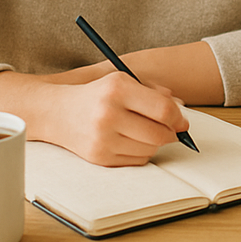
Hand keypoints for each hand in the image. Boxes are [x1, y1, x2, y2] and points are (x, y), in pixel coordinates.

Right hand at [43, 72, 189, 166]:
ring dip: (156, 144)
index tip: (182, 121)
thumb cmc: (98, 94)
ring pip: (149, 150)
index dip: (179, 118)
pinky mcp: (98, 157)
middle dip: (171, 134)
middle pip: (158, 134)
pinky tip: (134, 141)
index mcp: (118, 89)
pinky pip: (135, 161)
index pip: (162, 109)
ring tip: (149, 133)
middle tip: (172, 130)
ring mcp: (102, 139)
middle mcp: (109, 114)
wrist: (58, 113)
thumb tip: (180, 109)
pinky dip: (142, 153)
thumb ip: (154, 92)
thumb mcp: (125, 81)